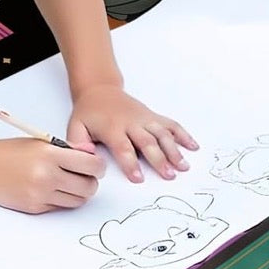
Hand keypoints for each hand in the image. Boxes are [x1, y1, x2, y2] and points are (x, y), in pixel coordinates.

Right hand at [0, 136, 104, 213]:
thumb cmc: (10, 151)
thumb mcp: (40, 142)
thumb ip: (68, 149)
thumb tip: (92, 155)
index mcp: (50, 154)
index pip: (91, 165)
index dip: (98, 166)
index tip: (96, 166)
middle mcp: (47, 175)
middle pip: (88, 187)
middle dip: (91, 181)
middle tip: (84, 176)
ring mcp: (41, 194)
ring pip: (78, 200)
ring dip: (79, 193)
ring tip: (69, 183)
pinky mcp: (35, 208)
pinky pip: (61, 207)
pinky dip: (62, 199)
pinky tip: (52, 189)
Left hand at [68, 84, 197, 182]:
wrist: (99, 90)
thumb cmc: (88, 112)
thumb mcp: (75, 126)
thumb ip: (78, 143)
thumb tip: (86, 156)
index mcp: (112, 127)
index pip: (123, 147)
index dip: (130, 162)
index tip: (138, 178)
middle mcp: (131, 122)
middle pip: (147, 141)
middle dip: (158, 159)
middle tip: (168, 175)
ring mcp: (144, 118)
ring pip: (162, 133)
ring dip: (174, 149)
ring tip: (183, 166)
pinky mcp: (152, 116)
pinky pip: (170, 124)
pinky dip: (183, 134)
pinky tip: (193, 146)